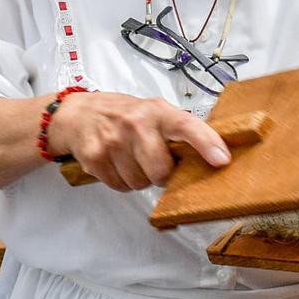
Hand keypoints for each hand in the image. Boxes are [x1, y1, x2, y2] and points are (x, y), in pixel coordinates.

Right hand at [46, 91, 230, 192]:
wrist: (77, 114)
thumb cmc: (122, 115)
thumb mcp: (152, 112)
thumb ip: (177, 130)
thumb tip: (213, 155)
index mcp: (157, 112)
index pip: (186, 125)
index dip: (206, 142)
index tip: (221, 159)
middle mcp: (135, 124)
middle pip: (160, 171)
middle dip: (160, 174)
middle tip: (151, 161)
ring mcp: (112, 141)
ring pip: (139, 183)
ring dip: (138, 177)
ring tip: (129, 158)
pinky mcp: (95, 157)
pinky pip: (119, 186)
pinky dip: (120, 180)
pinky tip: (115, 163)